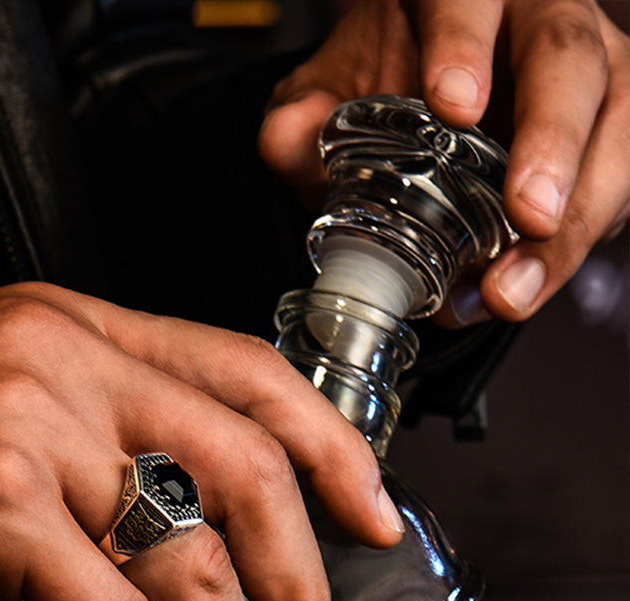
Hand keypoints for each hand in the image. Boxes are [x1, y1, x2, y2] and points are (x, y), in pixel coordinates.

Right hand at [0, 283, 402, 600]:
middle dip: (300, 585)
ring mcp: (28, 427)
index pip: (248, 373)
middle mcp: (62, 359)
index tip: (375, 518)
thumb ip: (93, 429)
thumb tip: (186, 514)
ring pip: (190, 559)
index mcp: (75, 327)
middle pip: (248, 469)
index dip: (332, 450)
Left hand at [258, 0, 629, 324]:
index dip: (466, 46)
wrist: (422, 99)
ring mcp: (590, 78)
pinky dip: (567, 251)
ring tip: (512, 286)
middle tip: (525, 213)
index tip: (453, 106)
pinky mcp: (607, 138)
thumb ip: (302, 115)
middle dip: (553, 143)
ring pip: (616, 132)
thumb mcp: (329, 94)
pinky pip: (615, 189)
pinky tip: (517, 289)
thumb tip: (287, 138)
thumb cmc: (386, 81)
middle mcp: (542, 23)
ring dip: (574, 218)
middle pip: (570, 64)